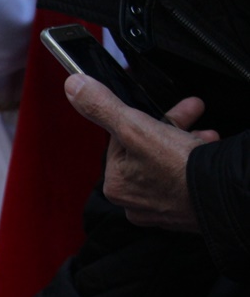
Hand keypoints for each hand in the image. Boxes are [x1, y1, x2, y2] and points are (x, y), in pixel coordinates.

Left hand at [65, 73, 219, 231]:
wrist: (222, 195)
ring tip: (205, 135)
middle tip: (191, 111)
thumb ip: (104, 107)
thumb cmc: (178, 169)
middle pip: (147, 150)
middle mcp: (134, 201)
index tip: (158, 109)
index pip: (121, 140)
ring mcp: (161, 207)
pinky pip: (185, 178)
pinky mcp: (185, 209)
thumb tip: (74, 87)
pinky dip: (196, 163)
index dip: (140, 119)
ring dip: (187, 142)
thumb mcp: (135, 128)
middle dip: (170, 128)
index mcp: (116, 185)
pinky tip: (208, 151)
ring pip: (169, 164)